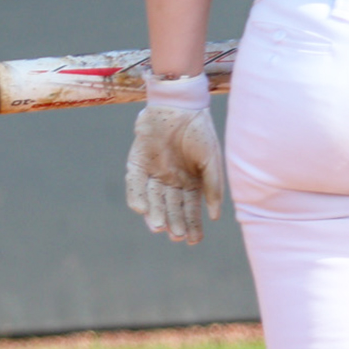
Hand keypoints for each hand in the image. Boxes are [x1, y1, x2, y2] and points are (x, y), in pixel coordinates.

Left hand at [125, 82, 222, 244]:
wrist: (180, 106)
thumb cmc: (200, 132)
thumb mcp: (211, 162)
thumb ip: (213, 188)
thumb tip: (214, 216)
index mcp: (190, 180)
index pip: (190, 208)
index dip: (192, 224)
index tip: (193, 241)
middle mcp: (171, 180)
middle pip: (171, 207)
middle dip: (174, 222)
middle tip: (176, 237)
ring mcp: (153, 172)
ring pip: (153, 198)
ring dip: (155, 213)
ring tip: (158, 227)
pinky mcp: (136, 163)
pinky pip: (134, 183)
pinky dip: (136, 196)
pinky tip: (141, 210)